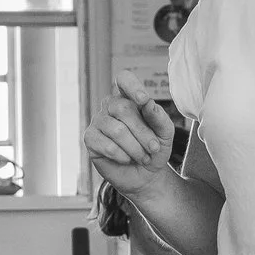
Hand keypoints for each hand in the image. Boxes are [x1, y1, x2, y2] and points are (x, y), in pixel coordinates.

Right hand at [83, 76, 180, 199]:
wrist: (145, 175)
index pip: (124, 79)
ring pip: (116, 130)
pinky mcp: (90, 138)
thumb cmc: (154, 149)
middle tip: (154, 148)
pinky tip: (127, 160)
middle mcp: (110, 106)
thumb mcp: (165, 133)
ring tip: (144, 157)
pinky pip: (107, 145)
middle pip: (123, 108)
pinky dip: (122, 156)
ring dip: (135, 148)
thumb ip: (159, 117)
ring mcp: (98, 121)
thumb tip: (147, 103)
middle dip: (143, 132)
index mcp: (128, 98)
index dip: (132, 86)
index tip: (143, 100)